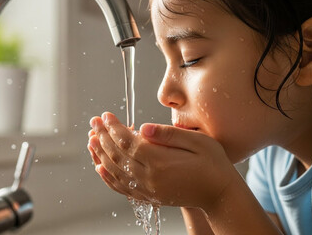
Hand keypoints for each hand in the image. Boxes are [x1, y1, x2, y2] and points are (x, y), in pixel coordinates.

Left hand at [88, 112, 234, 209]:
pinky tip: (100, 168)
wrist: (220, 193)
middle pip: (117, 155)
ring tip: (91, 140)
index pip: (128, 141)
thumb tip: (143, 127)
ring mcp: (148, 189)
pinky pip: (122, 188)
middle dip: (103, 136)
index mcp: (161, 161)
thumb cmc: (213, 165)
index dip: (114, 127)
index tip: (106, 115)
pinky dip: (108, 177)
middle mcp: (150, 178)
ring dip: (100, 155)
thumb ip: (168, 134)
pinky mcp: (150, 196)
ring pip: (115, 171)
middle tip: (94, 122)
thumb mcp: (198, 141)